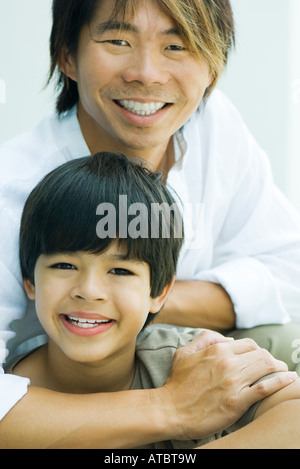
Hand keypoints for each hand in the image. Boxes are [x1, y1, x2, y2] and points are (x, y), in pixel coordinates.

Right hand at [158, 330, 294, 439]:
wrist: (170, 410)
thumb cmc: (176, 383)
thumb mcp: (184, 353)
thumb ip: (203, 339)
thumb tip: (224, 338)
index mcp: (216, 350)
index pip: (248, 344)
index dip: (257, 350)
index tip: (260, 358)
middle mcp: (227, 362)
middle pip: (261, 354)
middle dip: (271, 359)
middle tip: (276, 365)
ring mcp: (233, 382)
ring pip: (266, 367)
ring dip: (279, 368)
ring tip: (285, 372)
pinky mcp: (237, 401)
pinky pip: (265, 388)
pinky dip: (281, 382)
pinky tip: (289, 379)